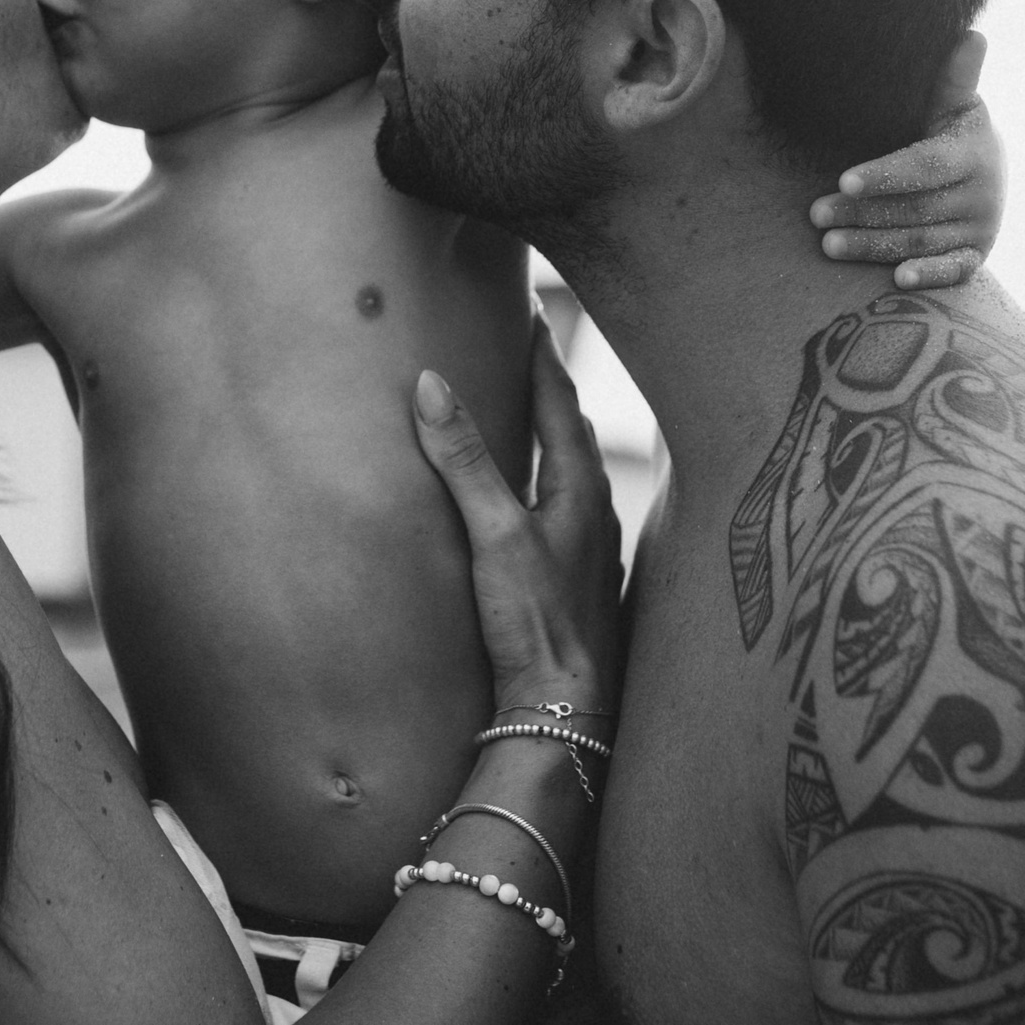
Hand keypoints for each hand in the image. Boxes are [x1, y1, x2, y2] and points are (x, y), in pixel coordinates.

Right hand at [410, 320, 623, 712]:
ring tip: (522, 414)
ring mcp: (588, 551)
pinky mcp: (574, 584)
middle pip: (570, 432)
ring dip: (546, 438)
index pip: (560, 402)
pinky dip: (541, 485)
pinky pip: (560, 511)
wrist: (568, 715)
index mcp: (582, 490)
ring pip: (569, 474)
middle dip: (546, 388)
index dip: (540, 355)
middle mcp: (595, 514)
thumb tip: (429, 385)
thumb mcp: (494, 535)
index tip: (527, 310)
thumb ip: (464, 462)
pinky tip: (527, 505)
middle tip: (525, 347)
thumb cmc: (539, 625)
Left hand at [809, 30, 1005, 289]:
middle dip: (862, 213)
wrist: (984, 179)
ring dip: (872, 245)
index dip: (885, 174)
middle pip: (913, 208)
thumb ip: (954, 76)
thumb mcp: (954, 105)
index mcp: (972, 153)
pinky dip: (928, 277)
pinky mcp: (976, 258)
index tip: (844, 179)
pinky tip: (895, 281)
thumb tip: (971, 33)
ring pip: (919, 242)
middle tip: (815, 214)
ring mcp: (980, 230)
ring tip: (826, 244)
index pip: (924, 166)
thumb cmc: (950, 133)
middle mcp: (982, 194)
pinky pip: (952, 272)